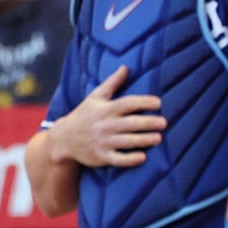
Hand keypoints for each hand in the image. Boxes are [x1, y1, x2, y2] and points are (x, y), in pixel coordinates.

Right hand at [46, 65, 166, 168]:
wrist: (63, 139)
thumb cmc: (83, 116)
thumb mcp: (95, 97)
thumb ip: (112, 83)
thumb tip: (126, 67)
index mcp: (105, 109)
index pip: (127, 103)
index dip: (144, 102)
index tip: (158, 103)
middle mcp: (104, 125)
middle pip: (130, 123)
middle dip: (148, 122)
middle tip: (164, 122)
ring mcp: (102, 142)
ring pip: (127, 141)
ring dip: (144, 140)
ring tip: (158, 138)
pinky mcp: (101, 156)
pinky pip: (117, 159)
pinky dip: (130, 159)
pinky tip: (142, 157)